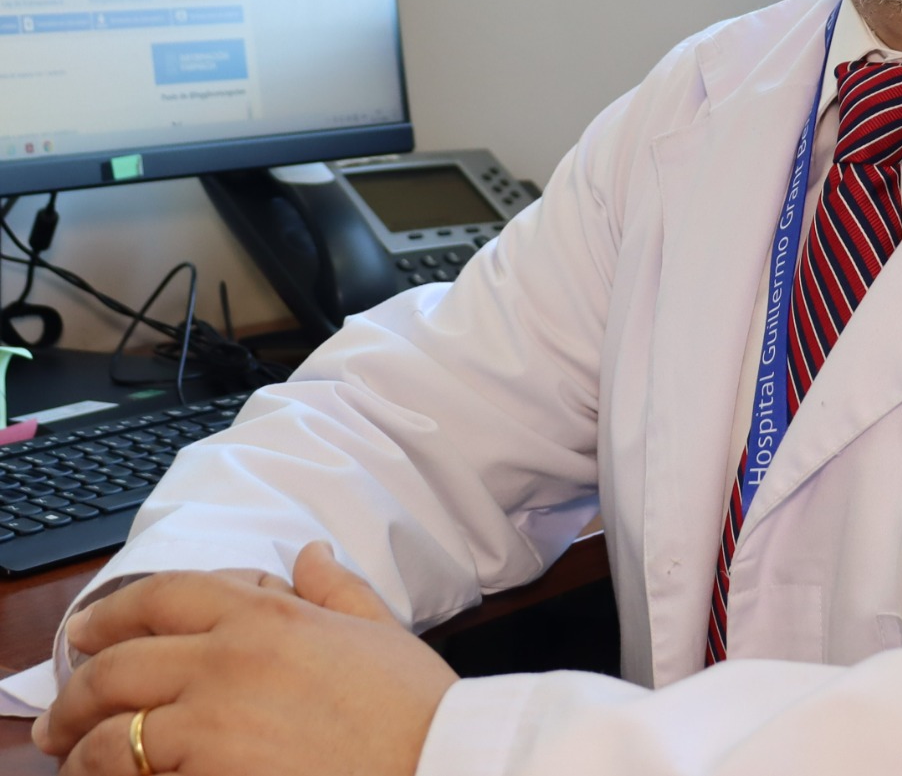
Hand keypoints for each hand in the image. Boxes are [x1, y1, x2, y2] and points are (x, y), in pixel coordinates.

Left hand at [33, 543, 457, 774]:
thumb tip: (310, 555)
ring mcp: (213, 722)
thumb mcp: (380, 630)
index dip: (112, 613)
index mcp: (270, 615)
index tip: (85, 633)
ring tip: (73, 760)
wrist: (434, 765)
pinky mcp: (209, 775)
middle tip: (58, 712)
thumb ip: (335, 589)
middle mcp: (230, 658)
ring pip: (110, 729)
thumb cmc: (413, 708)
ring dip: (82, 747)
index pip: (164, 596)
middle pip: (119, 662)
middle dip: (76, 689)